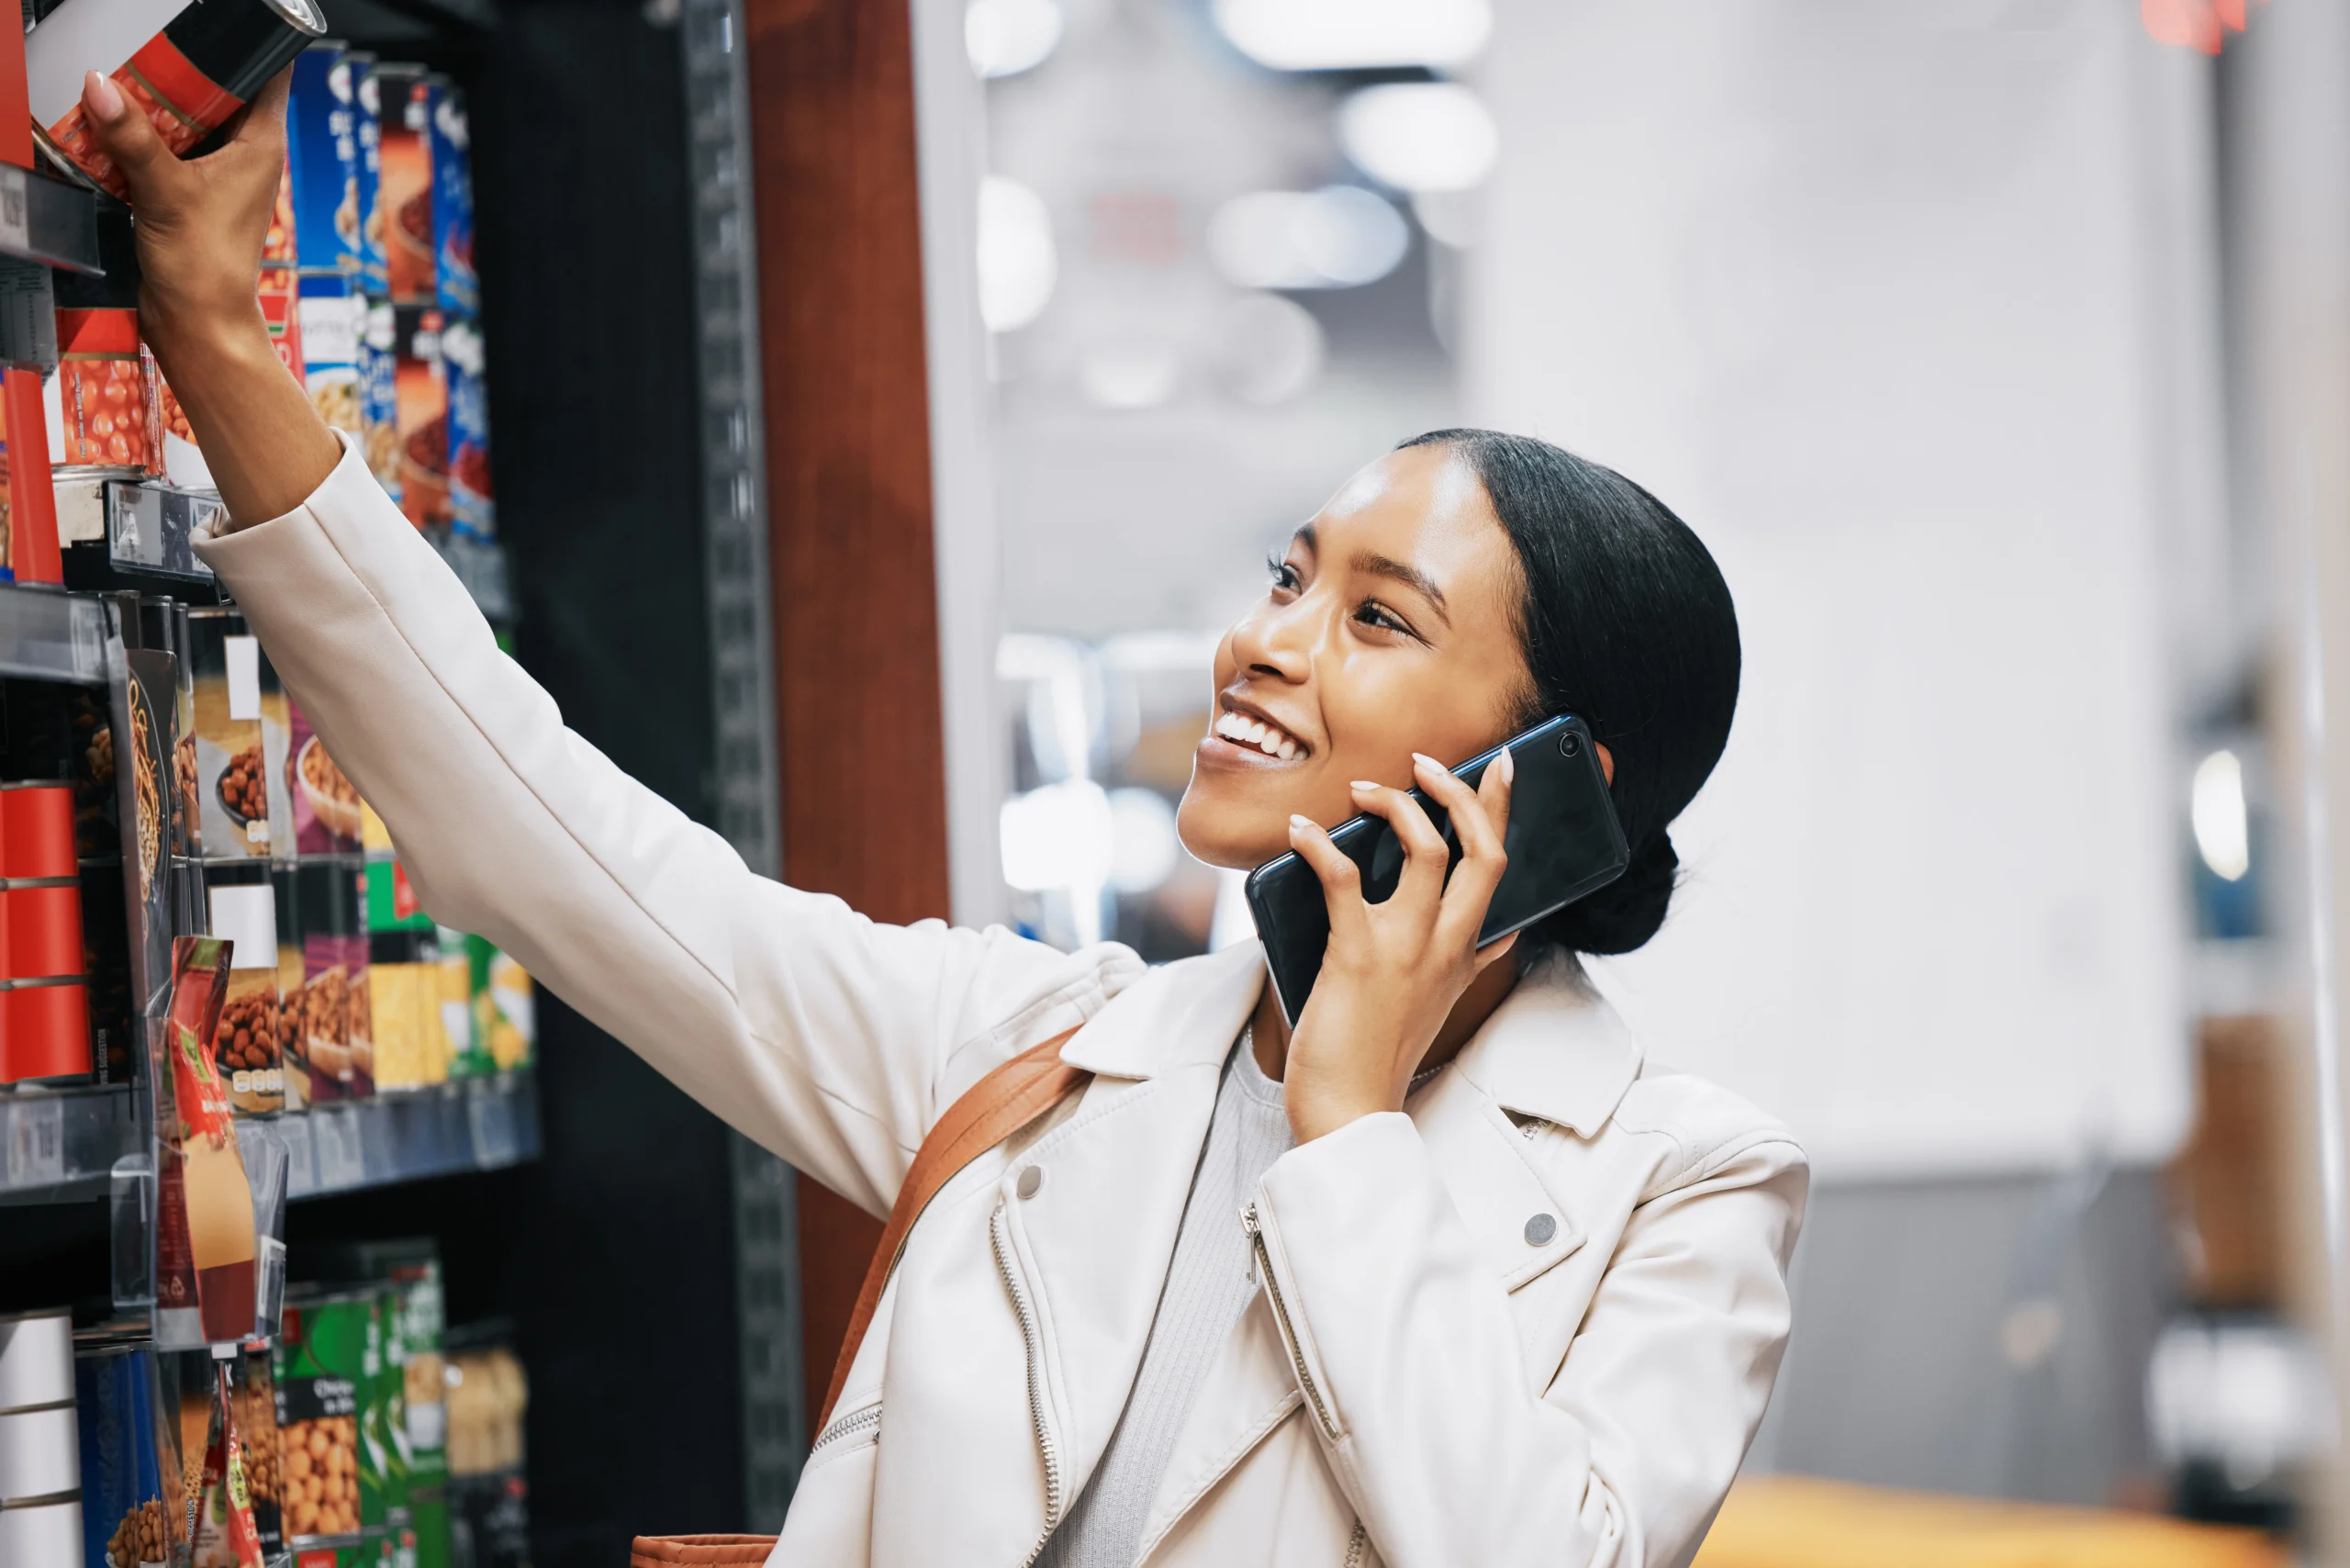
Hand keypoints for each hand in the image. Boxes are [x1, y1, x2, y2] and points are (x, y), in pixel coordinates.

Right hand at [76, 67, 340, 524]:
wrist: (199, 326)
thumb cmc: (207, 267)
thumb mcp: (166, 190)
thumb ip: (132, 136)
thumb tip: (100, 85)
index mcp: (262, 145)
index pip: (268, 73)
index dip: (248, 42)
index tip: (213, 23)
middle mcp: (247, 156)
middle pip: (219, 90)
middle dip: (183, 70)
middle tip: (144, 49)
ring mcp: (220, 175)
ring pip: (190, 120)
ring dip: (158, 105)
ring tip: (124, 83)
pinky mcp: (191, 194)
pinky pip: (168, 150)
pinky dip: (143, 137)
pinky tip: (115, 130)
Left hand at [1279, 749, 1517, 1142]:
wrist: (1347, 1110)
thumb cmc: (1379, 1054)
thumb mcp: (1441, 1002)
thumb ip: (1469, 963)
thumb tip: (1499, 933)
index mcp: (1464, 952)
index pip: (1500, 868)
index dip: (1503, 809)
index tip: (1501, 768)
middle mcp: (1446, 946)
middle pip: (1483, 850)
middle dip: (1465, 792)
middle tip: (1429, 764)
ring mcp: (1405, 948)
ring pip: (1428, 850)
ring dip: (1396, 806)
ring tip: (1364, 790)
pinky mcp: (1356, 954)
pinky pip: (1343, 877)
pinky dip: (1319, 844)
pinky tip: (1299, 831)